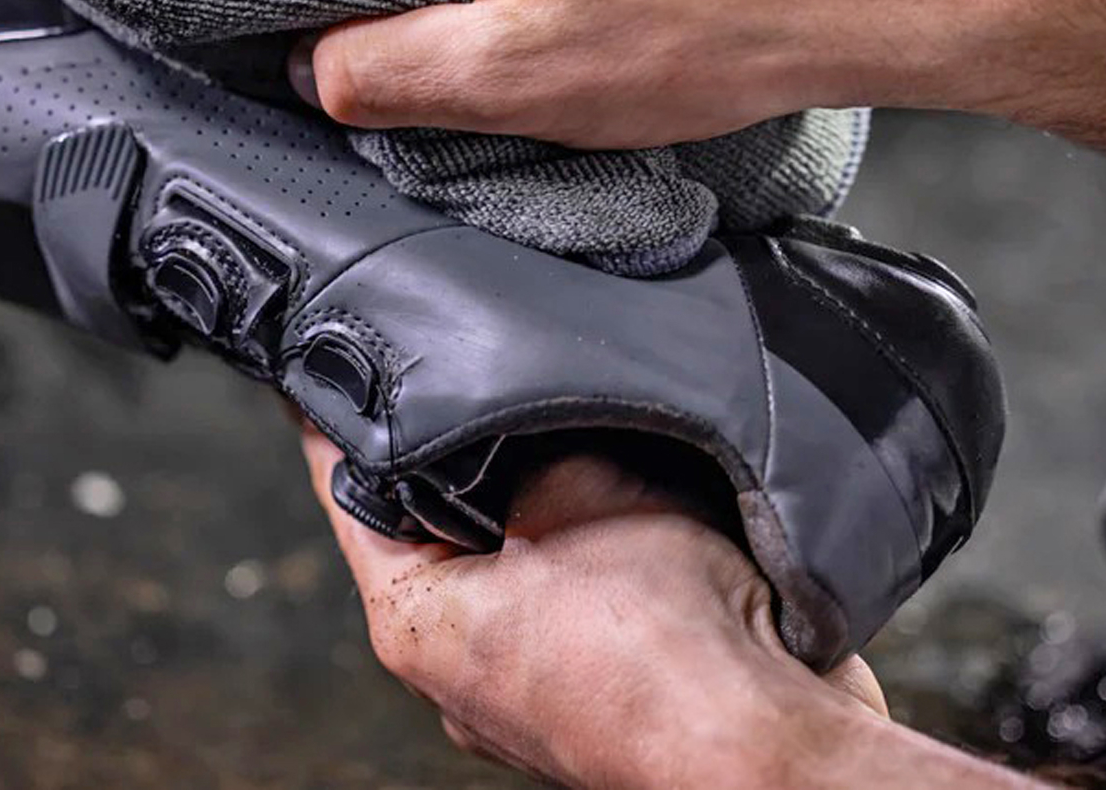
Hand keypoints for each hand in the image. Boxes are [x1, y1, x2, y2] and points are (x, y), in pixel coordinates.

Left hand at [298, 422, 1029, 788]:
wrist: (774, 746)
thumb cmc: (670, 647)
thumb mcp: (579, 490)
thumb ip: (525, 441)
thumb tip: (521, 423)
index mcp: (420, 622)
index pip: (351, 491)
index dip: (344, 414)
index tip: (331, 360)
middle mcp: (461, 664)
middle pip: (438, 522)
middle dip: (469, 452)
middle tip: (490, 374)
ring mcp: (530, 683)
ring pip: (517, 553)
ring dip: (548, 498)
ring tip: (589, 446)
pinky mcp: (600, 685)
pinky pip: (579, 590)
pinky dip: (600, 544)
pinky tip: (645, 508)